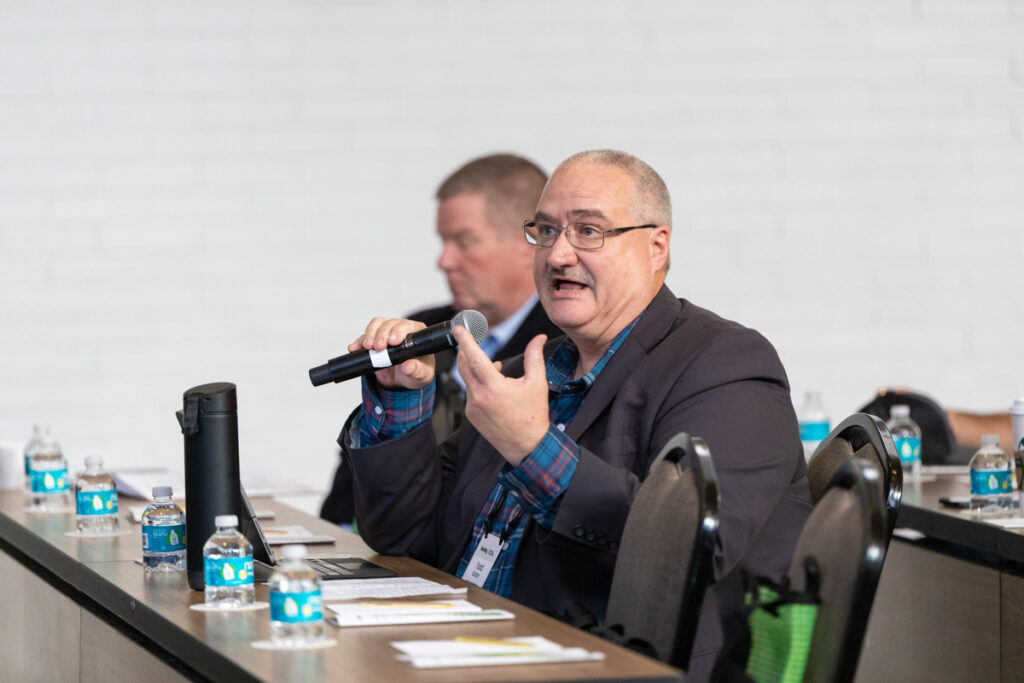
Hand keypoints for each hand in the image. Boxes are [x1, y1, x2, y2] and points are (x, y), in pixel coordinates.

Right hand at [349, 317, 434, 389]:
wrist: (403, 379)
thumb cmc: (416, 372)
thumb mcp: (421, 375)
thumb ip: (416, 371)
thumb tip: (409, 366)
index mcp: (416, 335)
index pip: (408, 326)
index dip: (399, 331)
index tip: (393, 342)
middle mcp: (401, 330)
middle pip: (390, 324)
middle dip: (382, 334)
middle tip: (379, 347)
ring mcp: (387, 333)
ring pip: (377, 325)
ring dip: (370, 334)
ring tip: (368, 347)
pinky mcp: (374, 340)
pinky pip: (365, 336)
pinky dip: (359, 342)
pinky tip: (355, 348)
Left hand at [455, 326, 549, 466]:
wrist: (527, 446)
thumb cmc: (533, 416)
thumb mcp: (537, 383)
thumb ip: (534, 357)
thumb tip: (539, 337)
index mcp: (494, 388)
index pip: (475, 358)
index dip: (466, 341)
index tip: (458, 328)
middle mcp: (479, 397)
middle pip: (464, 365)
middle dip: (465, 350)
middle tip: (470, 338)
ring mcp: (472, 407)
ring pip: (467, 379)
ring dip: (475, 368)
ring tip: (495, 367)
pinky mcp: (471, 415)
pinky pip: (470, 392)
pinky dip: (477, 383)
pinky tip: (493, 385)